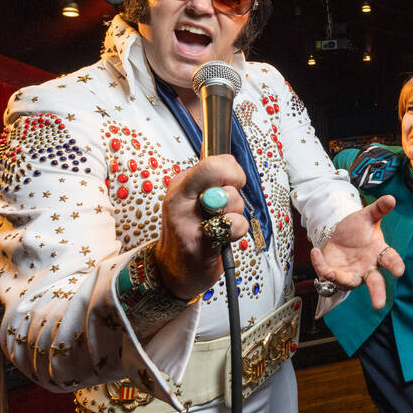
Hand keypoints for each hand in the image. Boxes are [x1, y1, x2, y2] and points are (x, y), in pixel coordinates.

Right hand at [155, 155, 247, 299]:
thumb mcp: (193, 196)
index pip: (211, 160)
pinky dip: (237, 230)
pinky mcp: (199, 243)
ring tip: (221, 223)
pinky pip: (234, 225)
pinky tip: (224, 236)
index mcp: (182, 184)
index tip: (233, 182)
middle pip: (217, 170)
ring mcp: (188, 220)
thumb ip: (206, 173)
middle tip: (228, 201)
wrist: (175, 269)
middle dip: (234, 184)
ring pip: (232, 199)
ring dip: (236, 212)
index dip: (231, 169)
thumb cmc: (190, 231)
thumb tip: (210, 143)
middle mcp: (181, 198)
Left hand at [311, 195, 405, 309]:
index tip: (400, 272)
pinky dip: (321, 265)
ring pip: (349, 283)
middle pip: (375, 283)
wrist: (338, 233)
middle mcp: (368, 267)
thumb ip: (379, 209)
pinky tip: (315, 252)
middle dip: (377, 294)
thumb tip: (391, 198)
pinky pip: (328, 274)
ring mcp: (352, 273)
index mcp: (379, 253)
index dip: (395, 266)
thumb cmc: (357, 229)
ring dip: (340, 280)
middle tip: (379, 305)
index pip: (390, 260)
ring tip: (330, 273)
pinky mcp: (335, 275)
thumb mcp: (366, 216)